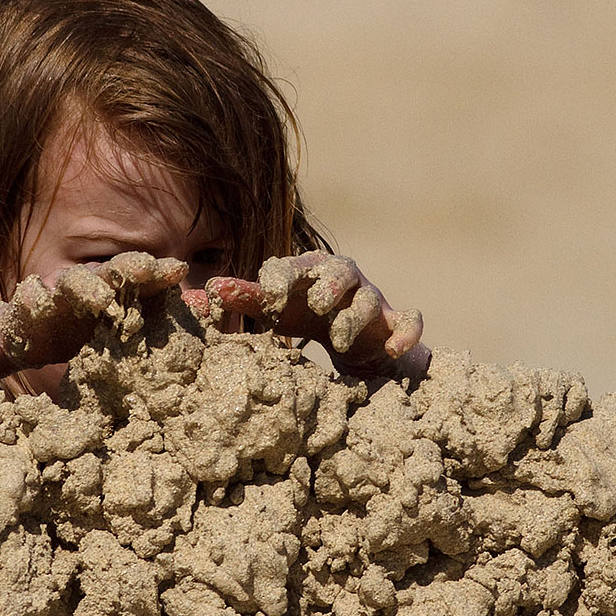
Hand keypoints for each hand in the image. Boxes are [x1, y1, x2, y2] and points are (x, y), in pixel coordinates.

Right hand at [0, 252, 186, 368]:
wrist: (31, 335)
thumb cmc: (86, 332)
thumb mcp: (126, 331)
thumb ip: (163, 319)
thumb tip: (206, 303)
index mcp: (117, 290)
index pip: (141, 278)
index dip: (159, 272)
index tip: (179, 269)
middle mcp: (88, 284)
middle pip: (110, 272)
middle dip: (128, 269)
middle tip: (146, 268)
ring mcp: (56, 293)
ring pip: (71, 283)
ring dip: (86, 287)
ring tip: (100, 297)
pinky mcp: (27, 308)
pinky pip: (27, 303)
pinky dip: (30, 300)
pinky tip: (33, 299)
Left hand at [201, 251, 428, 378]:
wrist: (355, 341)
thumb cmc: (305, 316)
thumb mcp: (275, 308)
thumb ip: (246, 299)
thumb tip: (207, 291)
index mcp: (311, 270)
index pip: (295, 266)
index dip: (281, 280)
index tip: (266, 300)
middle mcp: (345, 279)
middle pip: (342, 269)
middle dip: (330, 285)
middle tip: (316, 305)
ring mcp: (373, 300)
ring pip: (372, 299)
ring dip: (356, 317)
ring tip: (338, 340)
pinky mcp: (394, 323)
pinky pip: (408, 322)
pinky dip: (404, 334)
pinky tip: (390, 349)